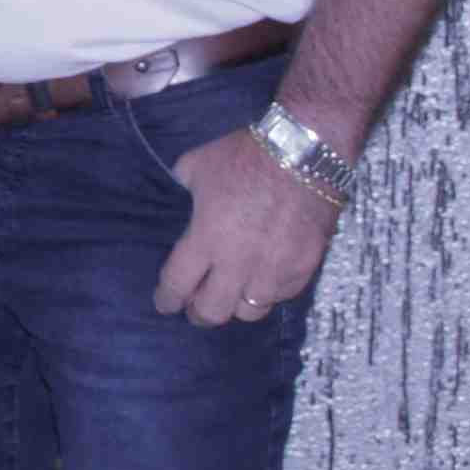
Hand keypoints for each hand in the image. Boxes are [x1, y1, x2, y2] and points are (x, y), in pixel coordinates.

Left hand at [153, 124, 342, 326]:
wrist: (304, 155)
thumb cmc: (244, 157)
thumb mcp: (196, 166)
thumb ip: (185, 190)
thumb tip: (182, 195)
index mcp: (206, 239)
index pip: (178, 284)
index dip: (167, 298)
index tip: (165, 304)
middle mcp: (239, 263)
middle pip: (213, 311)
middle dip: (199, 314)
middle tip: (195, 311)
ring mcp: (275, 269)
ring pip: (250, 311)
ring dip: (235, 307)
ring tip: (230, 299)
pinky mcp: (304, 267)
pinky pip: (281, 295)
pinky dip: (268, 293)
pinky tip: (261, 283)